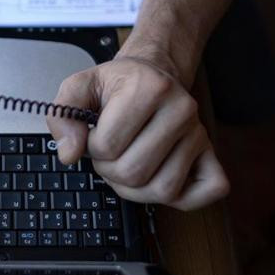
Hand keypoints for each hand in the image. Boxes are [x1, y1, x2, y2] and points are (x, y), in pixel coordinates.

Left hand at [47, 56, 228, 209]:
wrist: (152, 76)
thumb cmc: (118, 85)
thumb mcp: (80, 87)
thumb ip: (63, 116)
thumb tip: (69, 154)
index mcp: (150, 88)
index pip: (107, 147)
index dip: (91, 149)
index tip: (95, 136)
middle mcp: (181, 109)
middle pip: (134, 173)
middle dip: (111, 171)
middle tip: (110, 153)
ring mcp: (199, 133)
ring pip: (164, 189)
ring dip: (136, 189)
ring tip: (129, 164)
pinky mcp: (210, 153)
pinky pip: (207, 191)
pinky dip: (183, 198)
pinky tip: (160, 178)